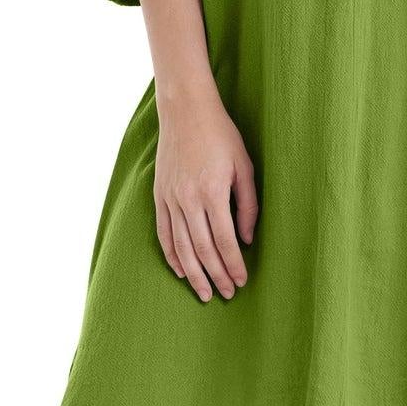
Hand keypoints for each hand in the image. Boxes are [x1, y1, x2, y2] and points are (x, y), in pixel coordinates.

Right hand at [154, 85, 257, 300]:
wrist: (185, 111)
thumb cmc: (221, 135)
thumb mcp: (244, 166)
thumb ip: (247, 205)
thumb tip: (247, 238)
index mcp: (213, 191)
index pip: (224, 240)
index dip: (233, 264)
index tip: (242, 281)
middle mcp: (188, 199)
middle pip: (201, 249)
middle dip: (215, 276)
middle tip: (227, 294)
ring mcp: (170, 198)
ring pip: (180, 246)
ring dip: (193, 273)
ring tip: (204, 293)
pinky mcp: (159, 195)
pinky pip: (164, 232)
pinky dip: (171, 255)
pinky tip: (181, 270)